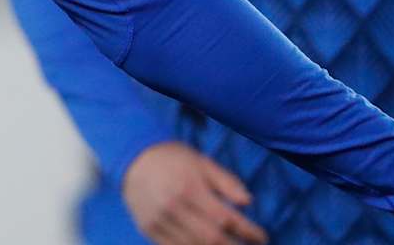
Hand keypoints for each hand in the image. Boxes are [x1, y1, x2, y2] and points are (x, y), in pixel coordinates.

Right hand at [121, 141, 267, 243]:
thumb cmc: (173, 158)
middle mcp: (173, 207)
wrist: (132, 157)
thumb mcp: (202, 162)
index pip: (225, 218)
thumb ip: (227, 181)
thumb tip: (248, 203)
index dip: (248, 232)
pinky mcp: (148, 230)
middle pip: (211, 239)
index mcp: (189, 188)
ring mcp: (158, 221)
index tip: (261, 237)